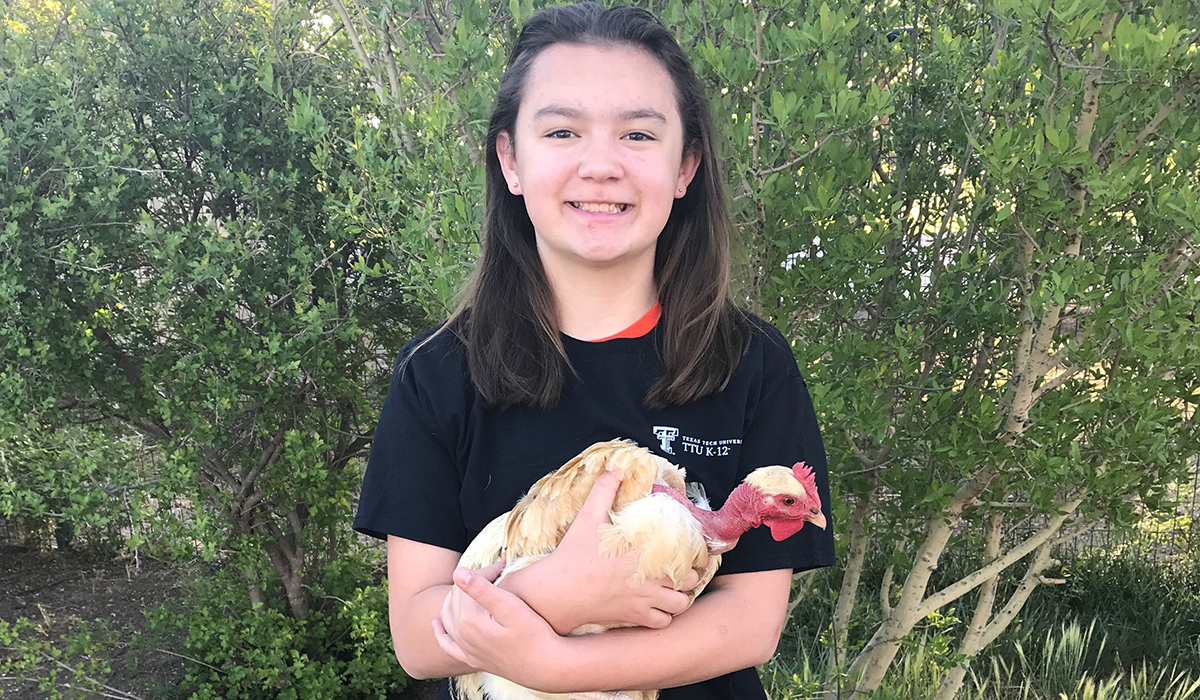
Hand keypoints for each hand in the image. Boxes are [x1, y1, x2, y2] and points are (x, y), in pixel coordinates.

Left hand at [433, 561, 561, 684]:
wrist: (545, 666)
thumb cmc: (533, 633)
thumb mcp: (510, 606)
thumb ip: (481, 589)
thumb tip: (457, 572)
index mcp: (468, 620)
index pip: (467, 585)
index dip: (485, 571)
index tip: (504, 566)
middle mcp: (461, 636)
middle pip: (456, 599)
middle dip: (472, 582)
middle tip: (496, 574)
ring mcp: (466, 649)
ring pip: (448, 617)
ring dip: (457, 599)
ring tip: (476, 586)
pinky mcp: (472, 659)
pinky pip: (448, 644)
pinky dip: (441, 632)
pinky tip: (438, 624)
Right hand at [499, 469, 705, 633]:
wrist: (558, 591)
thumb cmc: (574, 553)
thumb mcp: (588, 516)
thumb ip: (605, 490)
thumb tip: (615, 466)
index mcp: (643, 549)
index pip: (684, 552)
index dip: (693, 553)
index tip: (690, 552)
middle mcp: (649, 576)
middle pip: (688, 580)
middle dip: (687, 576)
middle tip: (680, 571)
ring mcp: (643, 599)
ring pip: (680, 605)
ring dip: (679, 598)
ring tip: (671, 590)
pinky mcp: (634, 617)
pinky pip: (663, 622)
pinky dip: (663, 617)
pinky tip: (655, 607)